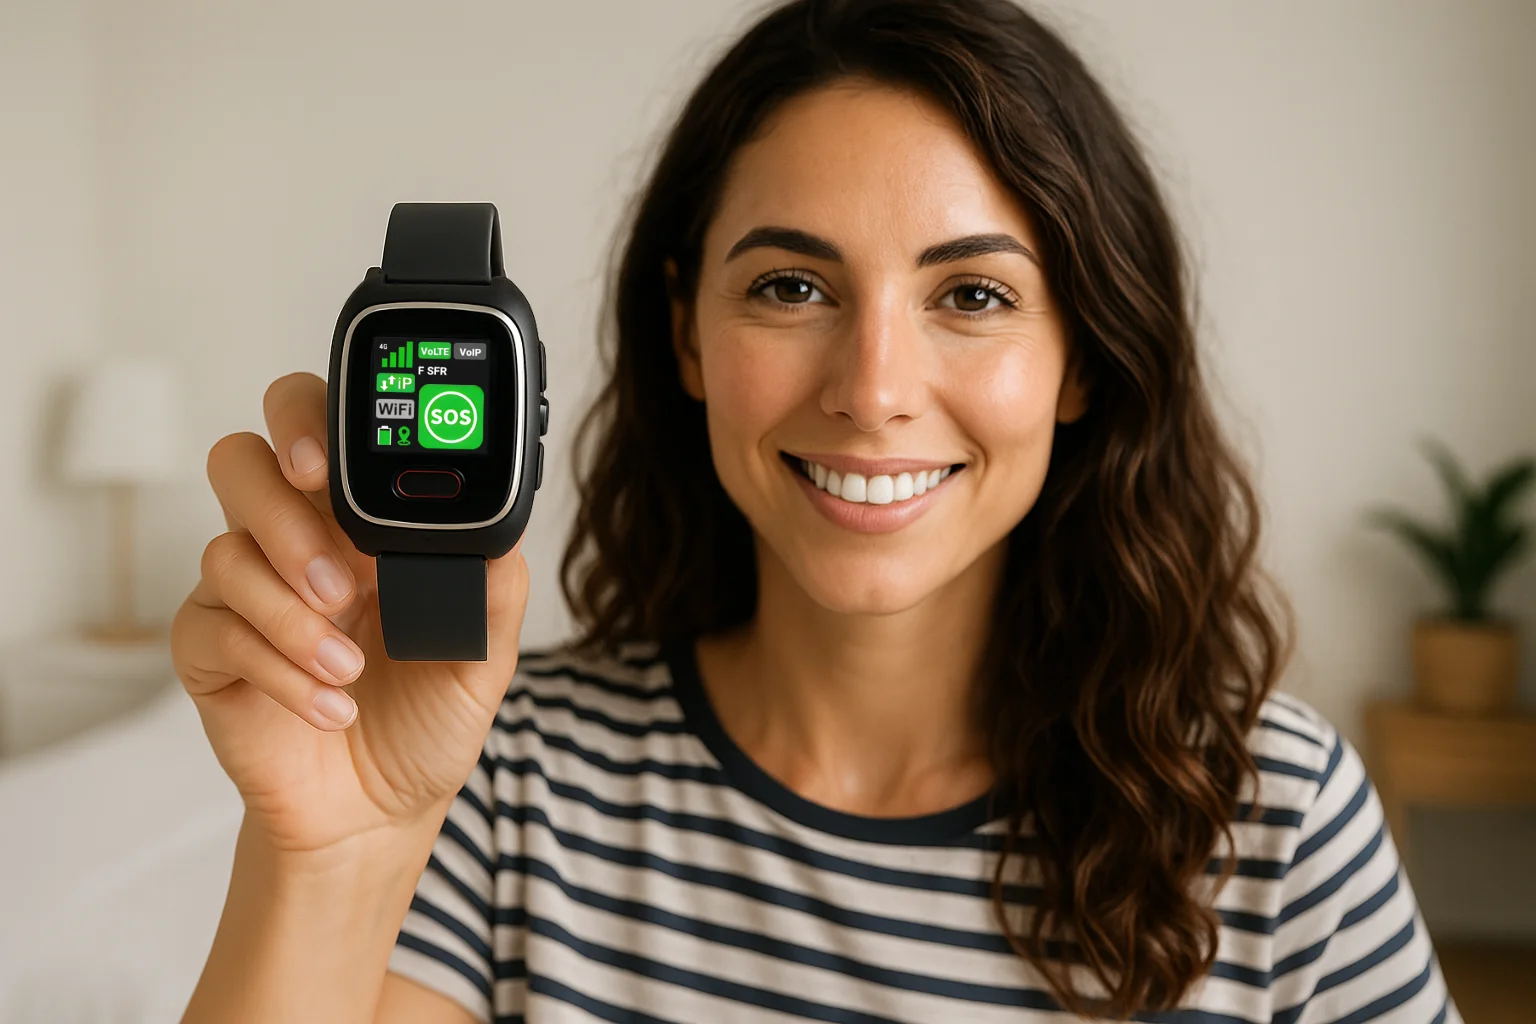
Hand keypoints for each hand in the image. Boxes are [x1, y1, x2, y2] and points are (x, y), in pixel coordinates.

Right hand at [172, 372, 529, 854]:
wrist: (383, 810)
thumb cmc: (428, 716)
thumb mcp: (485, 656)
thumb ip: (494, 589)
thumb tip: (501, 536)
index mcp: (359, 520)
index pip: (315, 428)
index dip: (307, 420)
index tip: (325, 466)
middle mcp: (294, 541)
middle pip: (242, 461)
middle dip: (279, 506)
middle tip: (336, 574)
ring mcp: (245, 594)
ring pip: (225, 550)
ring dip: (292, 613)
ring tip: (348, 666)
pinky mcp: (210, 652)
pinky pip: (215, 631)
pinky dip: (279, 670)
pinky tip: (330, 706)